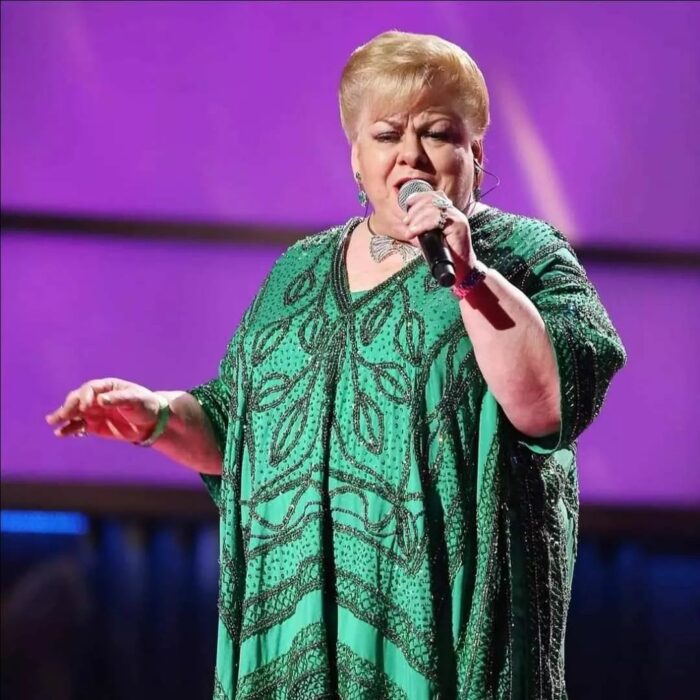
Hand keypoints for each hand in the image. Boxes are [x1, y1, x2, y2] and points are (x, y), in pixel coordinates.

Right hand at [45, 378, 162, 442]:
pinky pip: (78, 426)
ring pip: (74, 412)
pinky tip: (61, 433)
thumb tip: (100, 400)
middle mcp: (96, 397)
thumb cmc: (145, 405)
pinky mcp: (93, 425)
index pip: (90, 388)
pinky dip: (69, 429)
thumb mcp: (135, 400)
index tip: (85, 407)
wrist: (151, 422)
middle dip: (68, 406)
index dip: (85, 397)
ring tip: (53, 422)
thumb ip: (118, 399)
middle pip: (77, 399)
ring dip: (63, 417)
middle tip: (61, 415)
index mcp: (107, 386)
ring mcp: (93, 411)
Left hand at [399, 191, 477, 279]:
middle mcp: (454, 212)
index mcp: (449, 213)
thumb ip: (421, 228)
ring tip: (409, 231)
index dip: (419, 197)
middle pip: (432, 200)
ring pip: (433, 208)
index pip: (434, 195)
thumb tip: (406, 222)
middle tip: (406, 222)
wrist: (461, 269)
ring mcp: (457, 218)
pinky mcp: (459, 225)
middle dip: (415, 209)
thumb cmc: (445, 255)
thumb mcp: (430, 238)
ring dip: (417, 218)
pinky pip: (437, 219)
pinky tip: (414, 232)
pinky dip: (422, 225)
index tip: (407, 205)